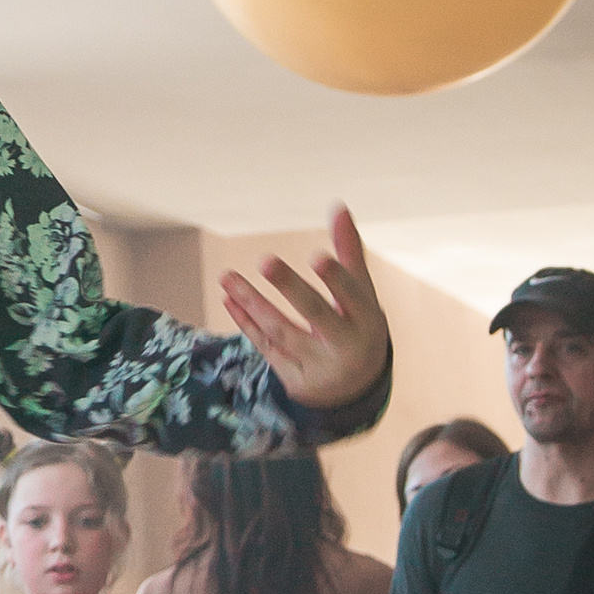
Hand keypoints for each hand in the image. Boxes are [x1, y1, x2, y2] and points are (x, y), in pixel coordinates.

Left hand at [217, 206, 388, 416]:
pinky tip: (229, 299)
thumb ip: (349, 253)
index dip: (336, 279)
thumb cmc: (357, 324)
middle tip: (265, 260)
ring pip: (281, 332)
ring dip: (252, 302)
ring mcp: (319, 367)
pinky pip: (267, 348)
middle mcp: (345, 347)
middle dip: (290, 288)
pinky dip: (247, 324)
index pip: (352, 297)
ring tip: (226, 276)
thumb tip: (338, 205)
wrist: (356, 388)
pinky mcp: (296, 380)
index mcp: (367, 321)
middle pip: (315, 315)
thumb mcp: (361, 294)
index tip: (317, 256)